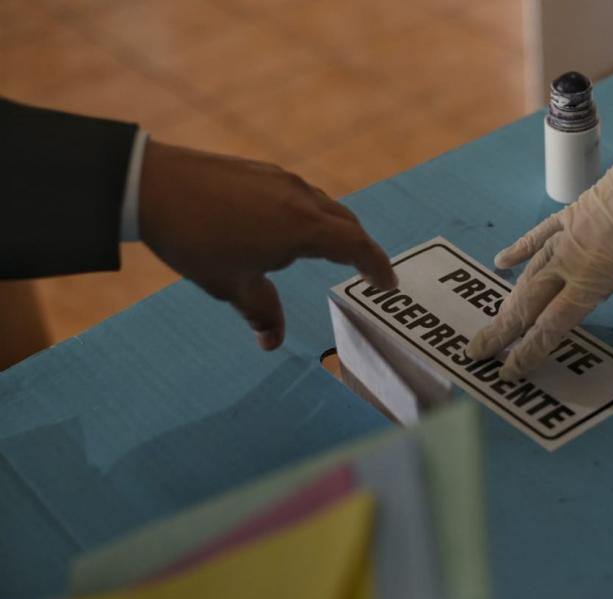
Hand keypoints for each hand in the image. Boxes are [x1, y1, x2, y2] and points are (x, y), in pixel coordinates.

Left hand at [139, 141, 395, 349]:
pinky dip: (311, 215)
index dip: (377, 267)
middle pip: (347, 224)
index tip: (388, 283)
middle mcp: (301, 200)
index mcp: (303, 229)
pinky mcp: (261, 171)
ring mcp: (281, 180)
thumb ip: (260, 312)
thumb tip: (272, 341)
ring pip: (324, 206)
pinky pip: (301, 195)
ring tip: (329, 249)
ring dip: (335, 229)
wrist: (151, 184)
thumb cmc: (196, 239)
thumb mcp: (230, 284)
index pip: (356, 247)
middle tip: (367, 269)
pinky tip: (288, 226)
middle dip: (361, 248)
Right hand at [467, 122, 612, 379]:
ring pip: (527, 274)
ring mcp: (565, 234)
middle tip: (477, 354)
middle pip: (528, 302)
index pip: (553, 323)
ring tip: (492, 324)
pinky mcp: (569, 214)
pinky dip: (518, 251)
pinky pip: (535, 237)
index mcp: (594, 275)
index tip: (511, 373)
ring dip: (507, 302)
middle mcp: (570, 258)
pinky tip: (501, 263)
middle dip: (502, 331)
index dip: (531, 351)